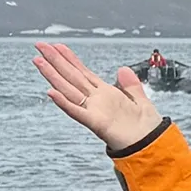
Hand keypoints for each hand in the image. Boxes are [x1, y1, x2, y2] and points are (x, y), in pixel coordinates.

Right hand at [33, 40, 161, 150]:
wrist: (152, 145)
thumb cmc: (146, 128)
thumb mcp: (140, 100)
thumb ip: (131, 85)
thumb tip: (123, 69)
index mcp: (106, 94)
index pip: (83, 72)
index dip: (70, 58)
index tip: (57, 46)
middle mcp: (96, 100)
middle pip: (71, 76)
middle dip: (55, 60)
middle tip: (40, 46)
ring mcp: (94, 111)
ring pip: (68, 90)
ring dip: (53, 76)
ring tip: (38, 62)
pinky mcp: (96, 123)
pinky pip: (77, 112)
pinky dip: (64, 102)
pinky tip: (51, 93)